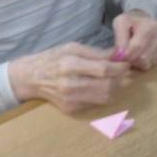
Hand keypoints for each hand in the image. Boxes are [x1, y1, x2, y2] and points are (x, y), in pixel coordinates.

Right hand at [8, 42, 129, 112]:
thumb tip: (118, 54)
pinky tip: (95, 86)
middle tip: (118, 71)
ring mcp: (70, 100)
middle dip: (117, 78)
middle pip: (106, 86)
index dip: (119, 67)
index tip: (125, 63)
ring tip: (108, 78)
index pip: (103, 69)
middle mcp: (70, 85)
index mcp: (70, 65)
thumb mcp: (72, 47)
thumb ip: (96, 52)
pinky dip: (100, 95)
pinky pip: (95, 104)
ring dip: (112, 88)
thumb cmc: (52, 58)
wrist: (31, 77)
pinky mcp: (71, 109)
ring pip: (104, 98)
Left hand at [112, 9, 156, 70]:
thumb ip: (119, 38)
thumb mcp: (120, 23)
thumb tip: (121, 54)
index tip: (120, 54)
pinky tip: (142, 53)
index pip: (138, 47)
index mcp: (149, 25)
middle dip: (132, 59)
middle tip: (127, 53)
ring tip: (134, 52)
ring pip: (148, 64)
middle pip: (144, 58)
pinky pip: (153, 65)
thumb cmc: (130, 22)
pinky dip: (145, 62)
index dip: (126, 54)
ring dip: (138, 62)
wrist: (143, 20)